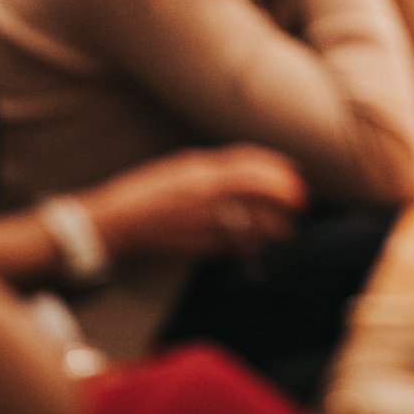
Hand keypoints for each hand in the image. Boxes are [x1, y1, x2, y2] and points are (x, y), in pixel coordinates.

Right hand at [76, 144, 306, 260]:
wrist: (113, 224)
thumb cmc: (143, 191)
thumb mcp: (178, 167)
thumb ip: (212, 169)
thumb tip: (245, 171)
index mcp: (199, 171)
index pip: (250, 167)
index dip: (276, 170)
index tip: (294, 173)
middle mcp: (204, 195)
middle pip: (257, 195)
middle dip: (284, 198)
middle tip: (301, 201)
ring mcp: (201, 222)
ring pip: (250, 223)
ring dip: (274, 225)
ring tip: (287, 226)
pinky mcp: (196, 246)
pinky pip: (233, 244)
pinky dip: (251, 243)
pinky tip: (259, 243)